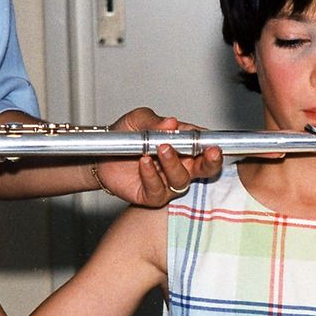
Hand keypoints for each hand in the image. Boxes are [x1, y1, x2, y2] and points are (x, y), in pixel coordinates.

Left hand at [95, 107, 222, 205]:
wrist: (101, 155)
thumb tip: (171, 123)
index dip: (213, 147)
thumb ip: (154, 121)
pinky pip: (158, 190)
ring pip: (181, 179)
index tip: (214, 144)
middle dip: (211, 162)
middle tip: (210, 153)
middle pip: (205, 169)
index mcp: (184, 147)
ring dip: (173, 163)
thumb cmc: (125, 136)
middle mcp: (180, 166)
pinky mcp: (152, 196)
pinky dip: (151, 175)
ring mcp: (168, 183)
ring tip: (160, 148)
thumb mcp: (138, 120)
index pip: (206, 148)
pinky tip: (144, 162)